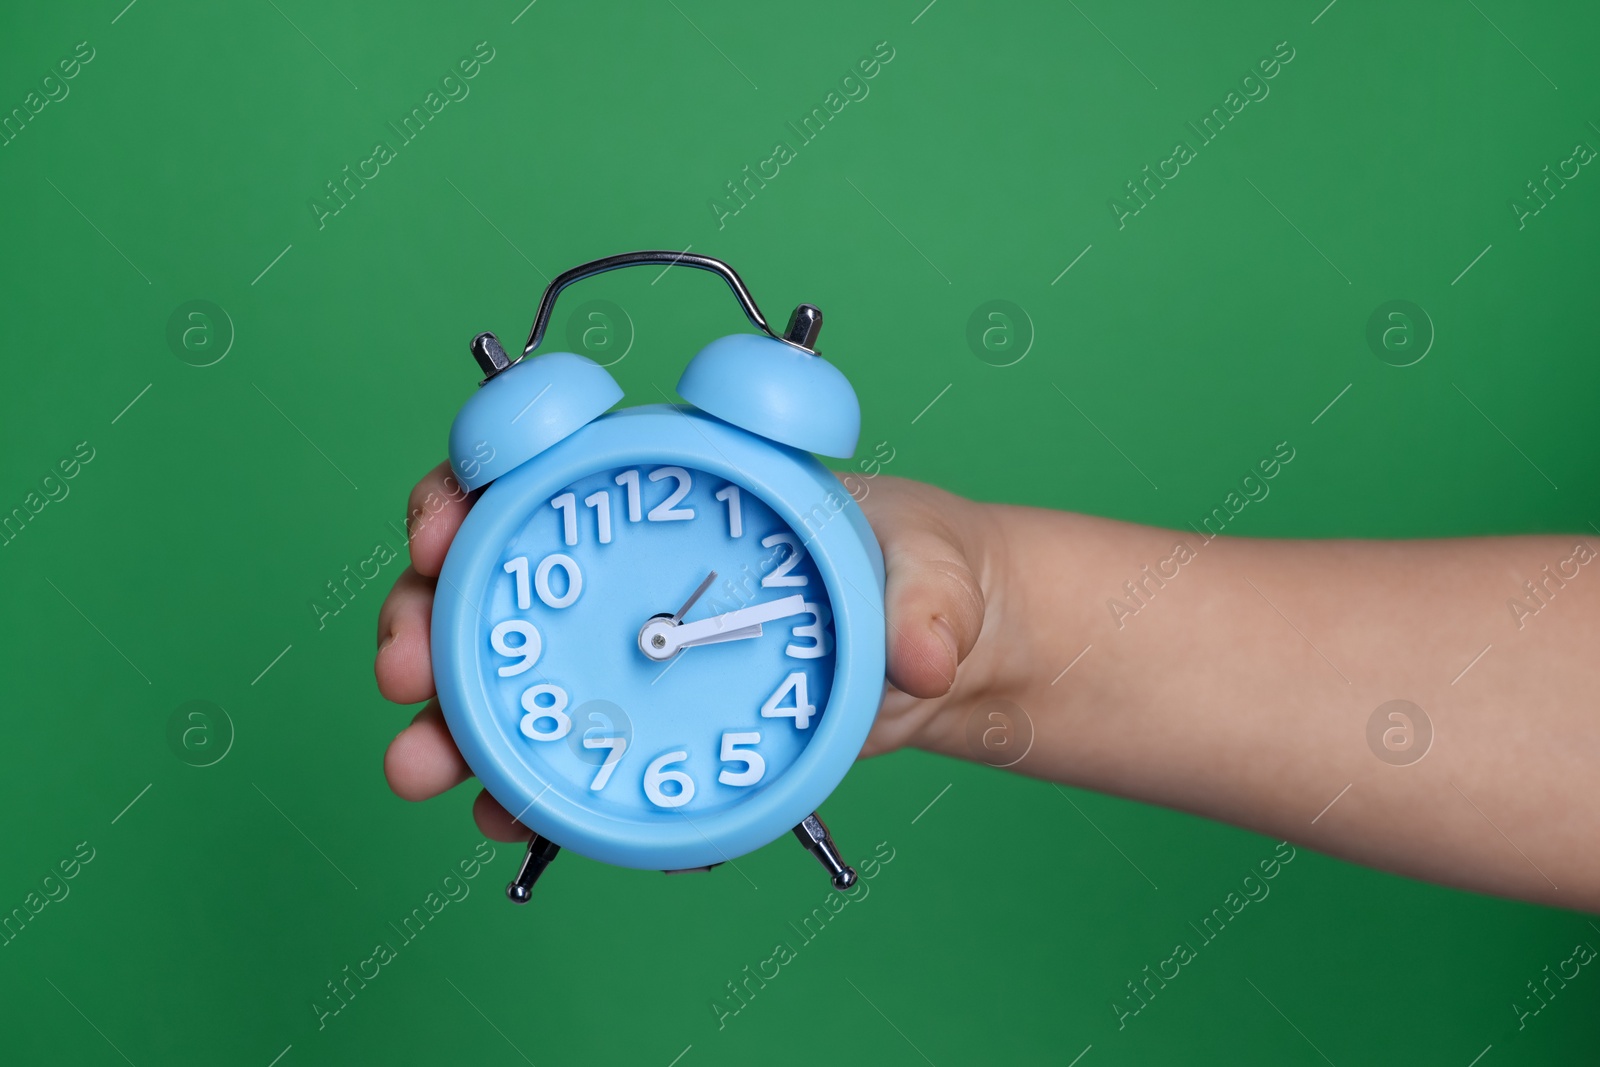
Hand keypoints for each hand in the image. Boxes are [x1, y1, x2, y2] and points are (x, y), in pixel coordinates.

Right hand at [375, 466, 998, 840]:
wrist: (932, 648)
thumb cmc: (912, 569)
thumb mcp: (930, 568)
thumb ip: (924, 601)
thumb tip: (919, 659)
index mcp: (670, 487)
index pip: (539, 463)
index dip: (469, 484)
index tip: (444, 524)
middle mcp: (623, 564)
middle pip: (487, 572)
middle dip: (423, 613)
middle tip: (404, 668)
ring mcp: (623, 647)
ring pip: (501, 670)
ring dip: (444, 716)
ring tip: (418, 763)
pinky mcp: (639, 722)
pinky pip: (558, 750)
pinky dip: (517, 783)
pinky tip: (498, 812)